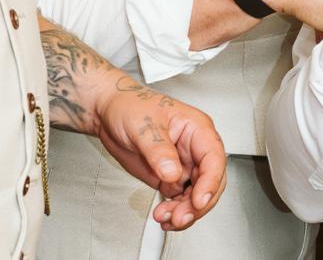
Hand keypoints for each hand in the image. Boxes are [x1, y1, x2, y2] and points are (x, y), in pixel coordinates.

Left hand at [93, 77, 227, 231]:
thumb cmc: (129, 106)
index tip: (198, 200)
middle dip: (197, 203)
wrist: (109, 113)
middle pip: (210, 182)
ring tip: (166, 217)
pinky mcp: (169, 177)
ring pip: (196, 195)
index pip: (213, 159)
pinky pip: (180, 199)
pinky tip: (164, 215)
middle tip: (179, 216)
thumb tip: (173, 172)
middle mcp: (194, 148)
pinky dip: (175, 210)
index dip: (210, 182)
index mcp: (197, 129)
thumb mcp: (143, 125)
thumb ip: (159, 149)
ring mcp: (183, 164)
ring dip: (185, 211)